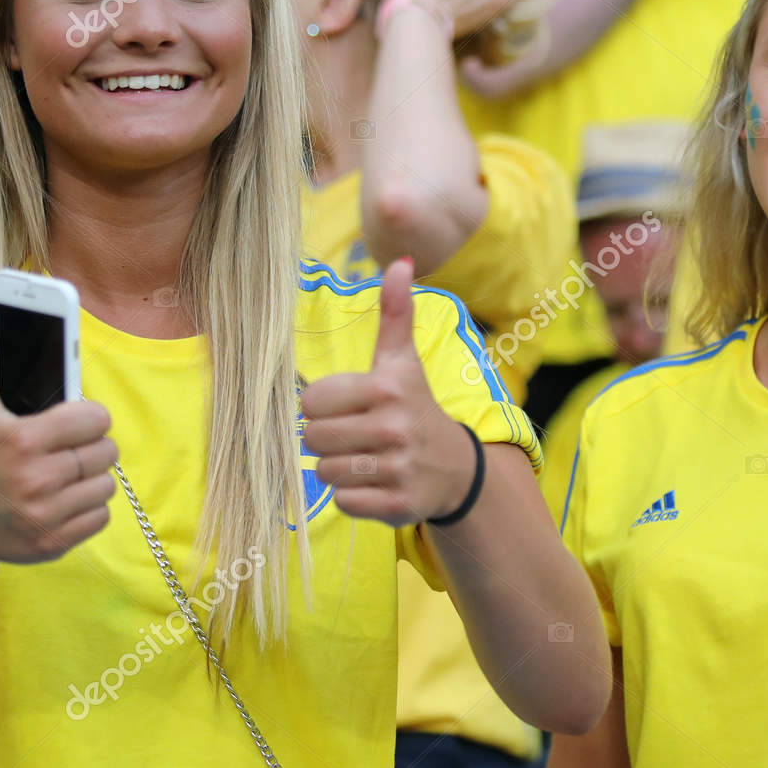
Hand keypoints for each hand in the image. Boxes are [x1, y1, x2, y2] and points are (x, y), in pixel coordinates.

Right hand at [0, 332, 117, 586]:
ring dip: (91, 480)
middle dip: (91, 448)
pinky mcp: (54, 542)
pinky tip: (64, 502)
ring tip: (65, 477)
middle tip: (69, 451)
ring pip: (106, 485)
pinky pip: (101, 517)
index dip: (90, 418)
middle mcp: (36, 478)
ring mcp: (46, 514)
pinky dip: (89, 509)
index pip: (95, 418)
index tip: (76, 423)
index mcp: (23, 440)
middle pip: (106, 452)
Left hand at [299, 259, 475, 525]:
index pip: (312, 401)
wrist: (456, 468)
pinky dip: (352, 497)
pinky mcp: (398, 505)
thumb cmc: (414, 407)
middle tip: (351, 436)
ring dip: (338, 469)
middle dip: (326, 439)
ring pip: (326, 472)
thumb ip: (396, 313)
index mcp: (388, 388)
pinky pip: (344, 503)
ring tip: (363, 459)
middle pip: (314, 438)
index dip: (321, 407)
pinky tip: (374, 484)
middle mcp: (395, 427)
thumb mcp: (404, 361)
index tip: (345, 408)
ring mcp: (399, 469)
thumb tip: (401, 262)